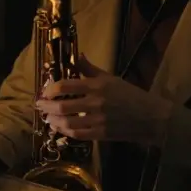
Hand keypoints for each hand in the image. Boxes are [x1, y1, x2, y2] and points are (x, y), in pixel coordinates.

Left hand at [35, 56, 172, 144]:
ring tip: (47, 118)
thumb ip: (90, 69)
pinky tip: (60, 128)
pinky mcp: (101, 135)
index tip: (45, 91)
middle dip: (46, 107)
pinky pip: (78, 134)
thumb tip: (77, 55)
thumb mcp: (111, 78)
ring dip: (53, 121)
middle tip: (39, 106)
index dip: (50, 89)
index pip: (66, 86)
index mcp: (97, 86)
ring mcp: (98, 120)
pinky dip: (65, 132)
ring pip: (67, 123)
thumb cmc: (131, 95)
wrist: (150, 117)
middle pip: (62, 106)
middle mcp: (95, 103)